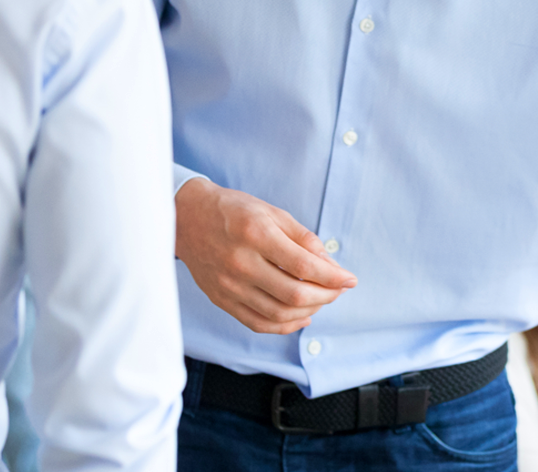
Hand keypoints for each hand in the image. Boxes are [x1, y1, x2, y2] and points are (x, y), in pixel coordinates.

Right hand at [174, 177, 357, 334]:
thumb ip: (304, 239)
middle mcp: (240, 263)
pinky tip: (302, 317)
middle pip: (294, 294)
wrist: (187, 218)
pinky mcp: (221, 300)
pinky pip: (258, 323)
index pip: (304, 265)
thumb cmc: (234, 211)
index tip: (350, 279)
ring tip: (322, 300)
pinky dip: (285, 326)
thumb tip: (330, 266)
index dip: (333, 277)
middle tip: (338, 290)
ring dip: (309, 311)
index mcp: (256, 234)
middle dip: (326, 296)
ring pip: (278, 313)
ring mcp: (228, 285)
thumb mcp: (273, 213)